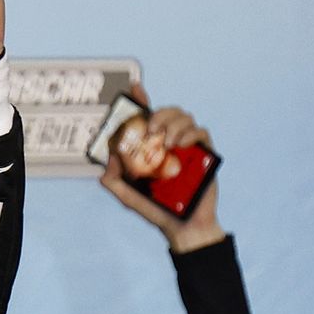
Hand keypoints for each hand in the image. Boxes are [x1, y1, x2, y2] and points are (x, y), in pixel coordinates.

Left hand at [99, 82, 224, 252]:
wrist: (184, 226)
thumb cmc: (156, 210)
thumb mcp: (128, 196)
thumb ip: (114, 180)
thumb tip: (109, 157)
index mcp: (152, 147)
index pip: (146, 117)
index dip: (141, 99)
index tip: (135, 87)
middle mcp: (170, 142)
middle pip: (167, 111)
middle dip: (157, 114)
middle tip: (149, 130)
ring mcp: (188, 146)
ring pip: (184, 117)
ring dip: (173, 124)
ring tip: (166, 143)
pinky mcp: (205, 153)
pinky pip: (201, 131)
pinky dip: (190, 133)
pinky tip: (180, 145)